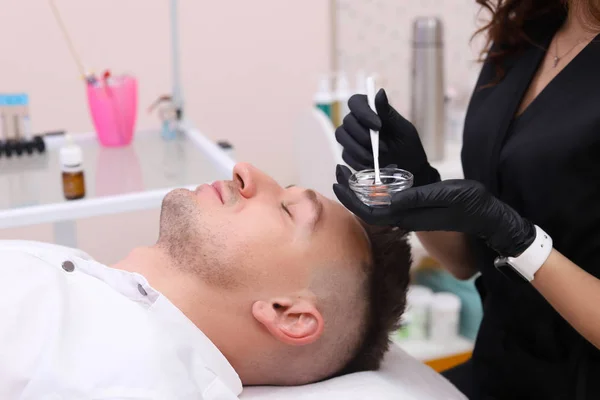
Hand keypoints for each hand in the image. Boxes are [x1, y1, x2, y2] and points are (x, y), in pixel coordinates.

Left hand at [333, 165, 534, 256]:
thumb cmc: (470, 204)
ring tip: (348, 171)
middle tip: (338, 171)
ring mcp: (408, 215)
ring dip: (358, 190)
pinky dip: (372, 190)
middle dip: (349, 192)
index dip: (350, 198)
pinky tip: (370, 176)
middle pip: (367, 209)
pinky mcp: (412, 210)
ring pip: (374, 206)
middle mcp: (404, 218)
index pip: (370, 211)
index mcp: (408, 216)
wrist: (486, 217)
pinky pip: (385, 203)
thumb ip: (417, 197)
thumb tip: (389, 197)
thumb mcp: (446, 194)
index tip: (338, 181)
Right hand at [335, 88, 439, 186]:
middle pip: (347, 121)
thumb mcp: (402, 130)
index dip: (363, 112)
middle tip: (383, 148)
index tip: (378, 125)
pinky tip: (372, 165)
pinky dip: (358, 161)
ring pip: (342, 136)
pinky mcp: (348, 154)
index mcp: (370, 110)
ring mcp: (350, 138)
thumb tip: (380, 92)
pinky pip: (345, 155)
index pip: (355, 102)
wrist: (408, 169)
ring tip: (377, 158)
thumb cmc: (407, 146)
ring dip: (359, 149)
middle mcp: (357, 121)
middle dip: (364, 136)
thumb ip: (388, 113)